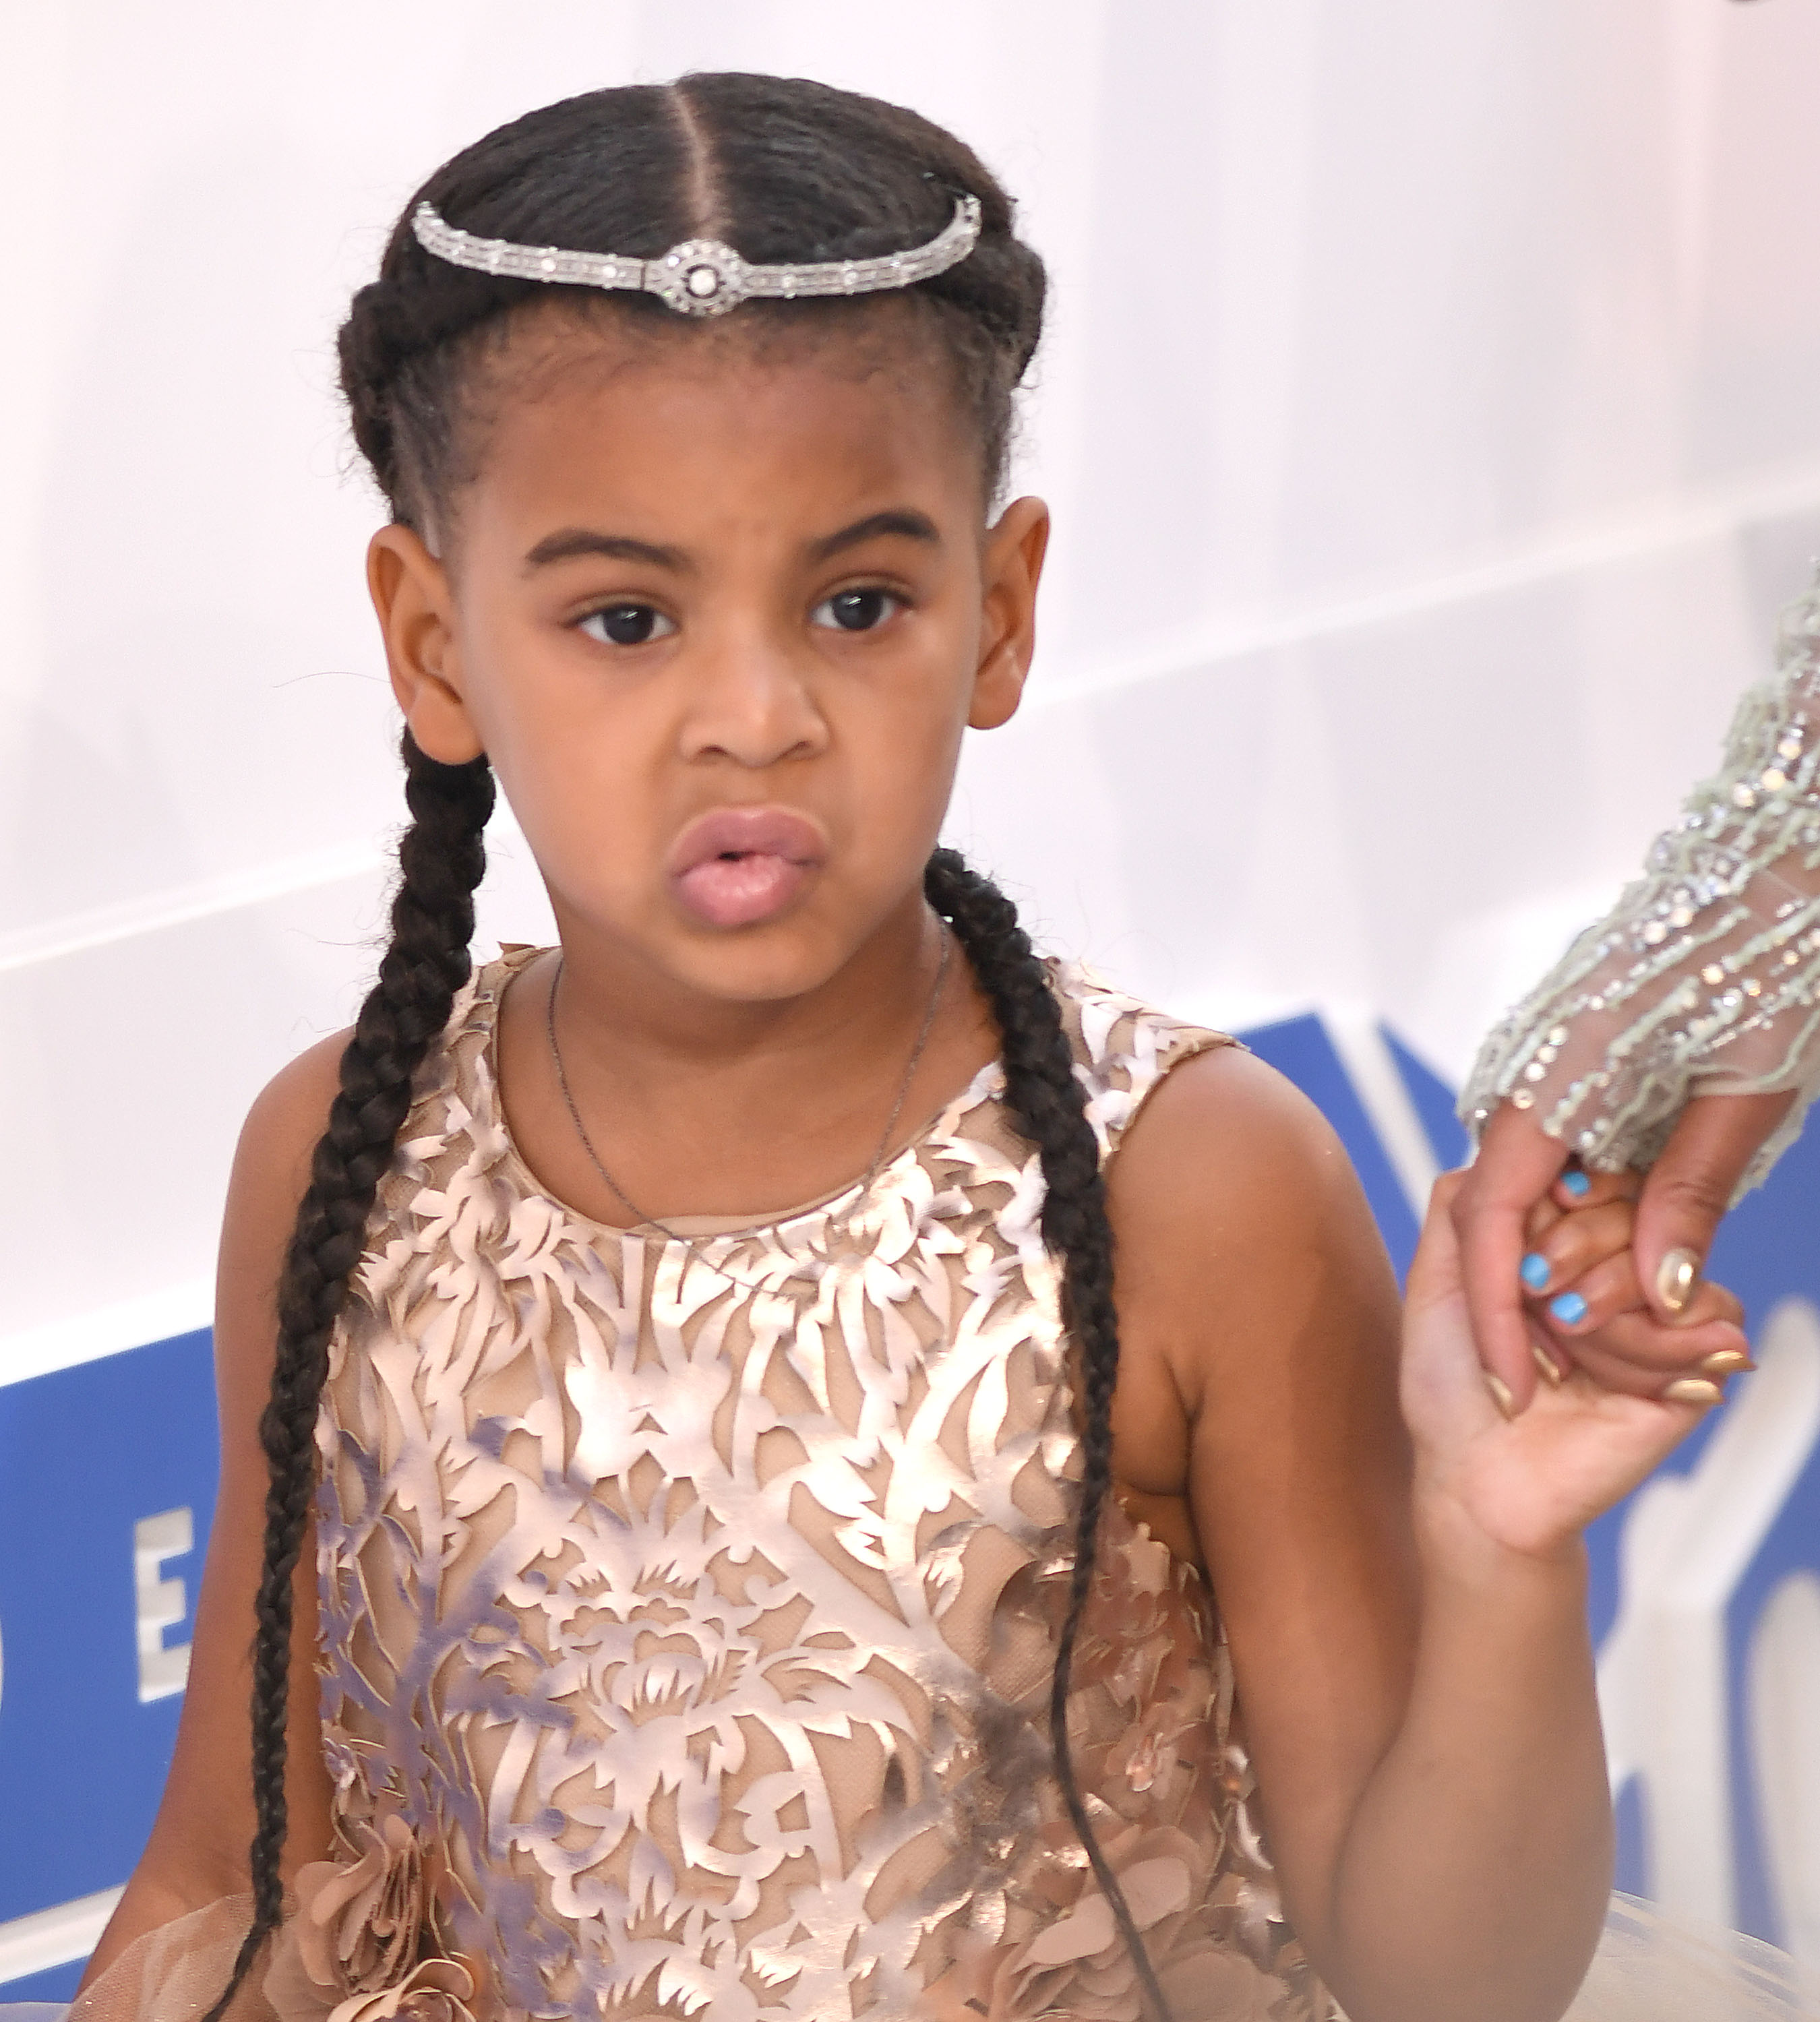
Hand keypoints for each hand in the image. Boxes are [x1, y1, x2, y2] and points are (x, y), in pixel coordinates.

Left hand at [1450, 1092, 1787, 1412]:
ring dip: (1600, 1309)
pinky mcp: (1693, 1365)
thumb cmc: (1451, 1386)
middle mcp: (1614, 1267)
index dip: (1557, 1199)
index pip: (1588, 1170)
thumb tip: (1503, 1151)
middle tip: (1537, 1312)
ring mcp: (1657, 1313)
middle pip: (1632, 1202)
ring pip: (1664, 1257)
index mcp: (1559, 1240)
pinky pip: (1701, 1319)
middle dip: (1570, 1255)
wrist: (1476, 1477)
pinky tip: (1598, 1382)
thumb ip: (1460, 1205)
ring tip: (1561, 1359)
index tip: (1520, 1252)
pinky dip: (1640, 1347)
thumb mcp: (1437, 1280)